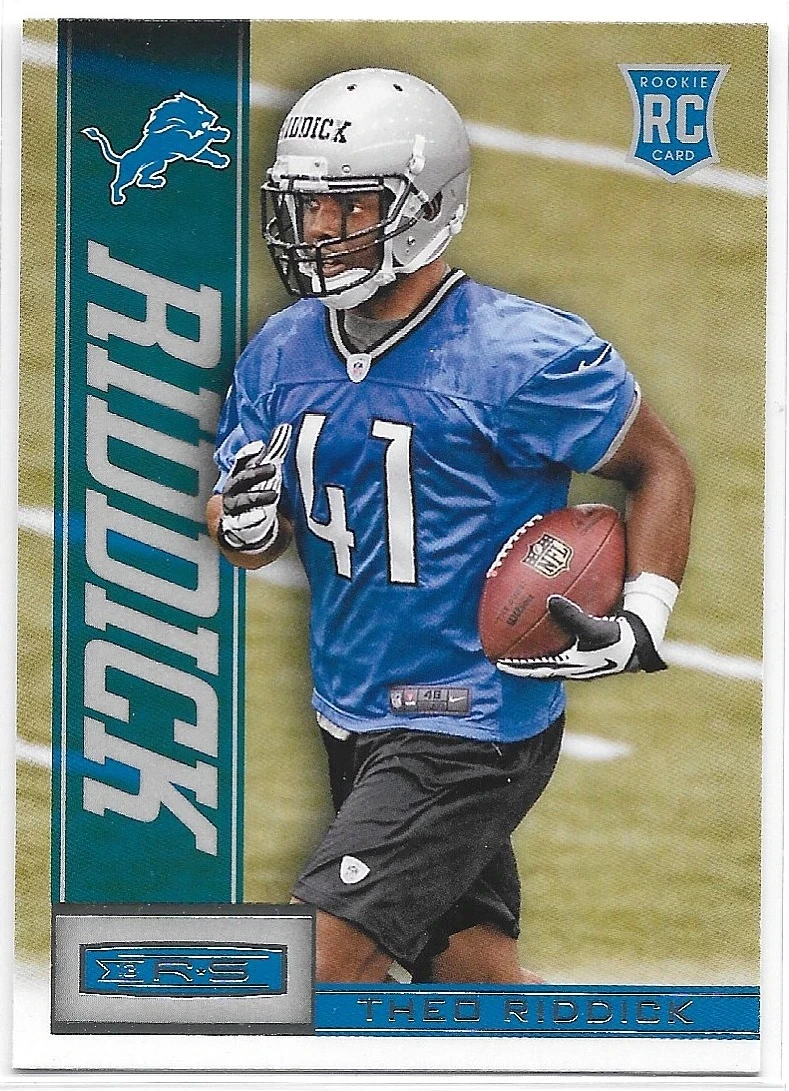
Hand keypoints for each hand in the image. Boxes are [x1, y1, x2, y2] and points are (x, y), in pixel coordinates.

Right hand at [218, 423, 291, 553]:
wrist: (242, 525)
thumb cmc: (254, 494)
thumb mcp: (261, 477)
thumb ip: (271, 457)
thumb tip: (284, 429)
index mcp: (238, 476)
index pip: (241, 462)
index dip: (248, 454)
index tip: (261, 447)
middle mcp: (232, 490)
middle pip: (243, 479)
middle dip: (257, 473)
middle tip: (274, 468)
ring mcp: (234, 508)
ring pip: (244, 500)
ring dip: (258, 496)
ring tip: (274, 494)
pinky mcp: (238, 524)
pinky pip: (244, 521)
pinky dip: (253, 518)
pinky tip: (262, 516)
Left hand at [496, 595, 666, 679]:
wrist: (644, 637)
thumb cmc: (619, 635)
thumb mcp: (594, 628)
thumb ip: (571, 616)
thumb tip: (549, 601)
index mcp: (572, 667)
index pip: (538, 671)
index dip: (518, 668)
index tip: (499, 663)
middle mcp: (575, 665)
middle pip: (542, 667)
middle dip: (522, 663)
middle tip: (502, 655)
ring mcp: (582, 658)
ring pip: (552, 656)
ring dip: (535, 651)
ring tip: (519, 641)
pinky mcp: (588, 646)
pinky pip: (563, 641)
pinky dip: (552, 633)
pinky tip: (546, 615)